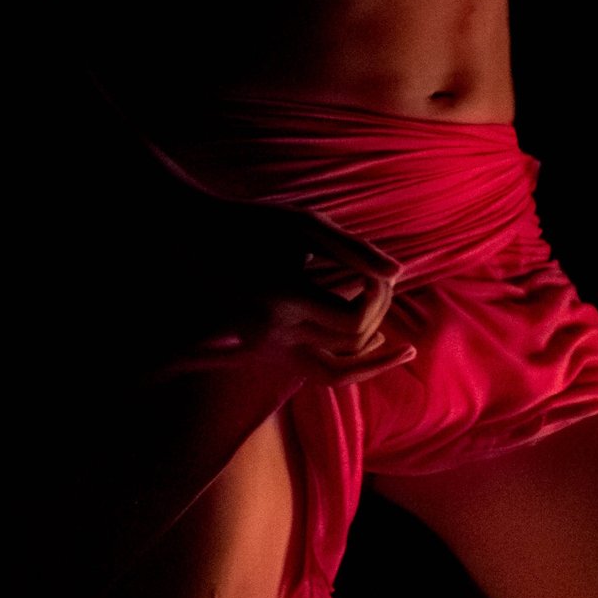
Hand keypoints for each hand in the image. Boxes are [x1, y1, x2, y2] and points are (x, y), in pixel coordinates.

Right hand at [159, 209, 416, 387]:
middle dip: (378, 317)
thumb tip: (400, 272)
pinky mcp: (265, 349)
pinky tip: (371, 340)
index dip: (379, 298)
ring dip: (371, 361)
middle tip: (385, 287)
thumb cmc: (253, 224)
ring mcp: (267, 346)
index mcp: (283, 297)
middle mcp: (273, 332)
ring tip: (403, 349)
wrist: (194, 241)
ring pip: (333, 374)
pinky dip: (346, 360)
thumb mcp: (304, 225)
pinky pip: (314, 369)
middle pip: (349, 347)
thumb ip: (353, 250)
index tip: (376, 270)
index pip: (354, 322)